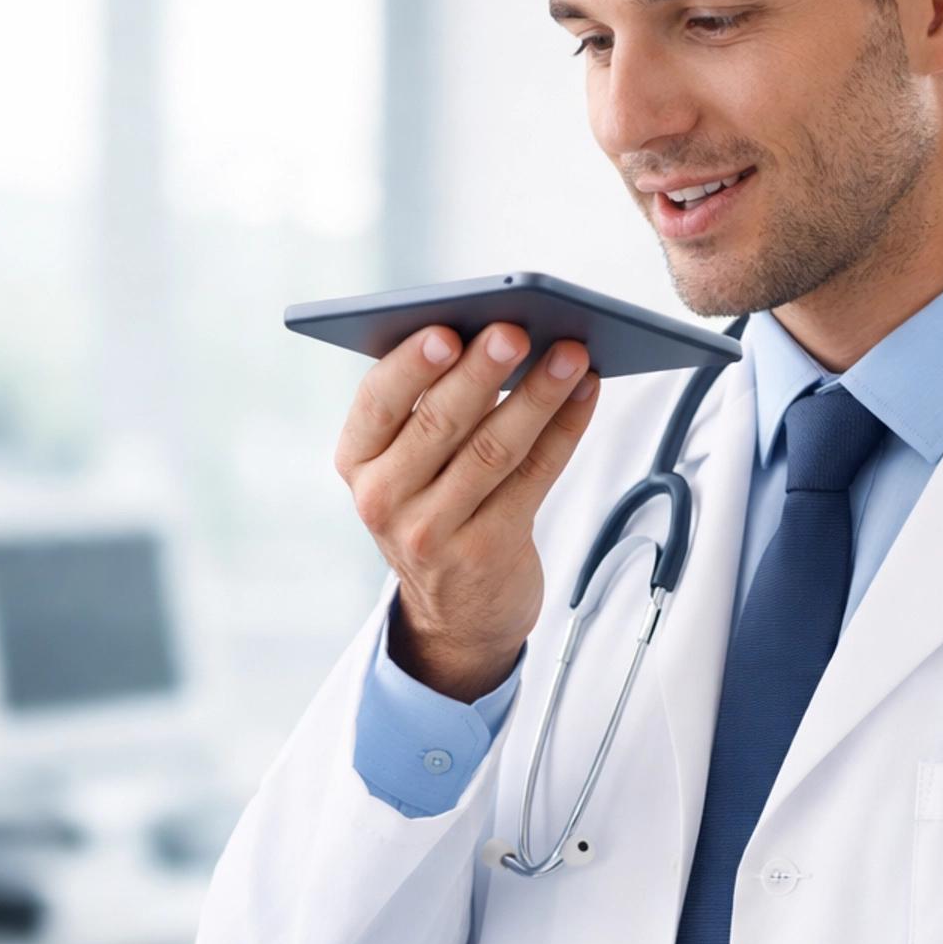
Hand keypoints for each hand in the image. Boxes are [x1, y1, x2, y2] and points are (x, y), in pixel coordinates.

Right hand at [335, 321, 598, 699]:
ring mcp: (434, 533)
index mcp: (357, 462)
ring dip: (538, 395)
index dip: (412, 365)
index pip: (377, 402)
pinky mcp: (487, 552)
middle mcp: (385, 499)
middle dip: (483, 370)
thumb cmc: (436, 510)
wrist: (456, 614)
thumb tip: (497, 335)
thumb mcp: (409, 467)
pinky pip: (534, 478)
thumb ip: (432, 407)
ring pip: (494, 449)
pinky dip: (564, 429)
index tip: (447, 329)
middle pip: (440, 423)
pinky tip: (584, 394)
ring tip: (569, 354)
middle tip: (517, 329)